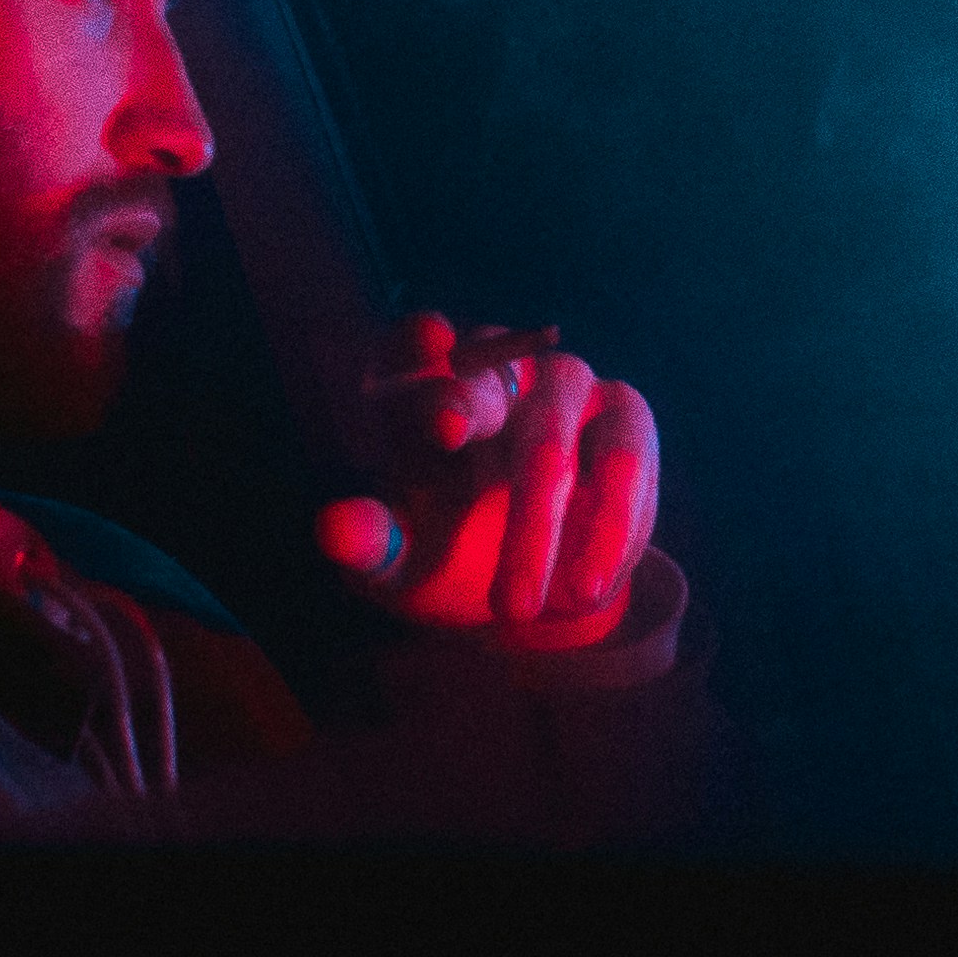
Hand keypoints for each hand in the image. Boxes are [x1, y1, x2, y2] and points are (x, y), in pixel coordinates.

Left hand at [316, 312, 662, 649]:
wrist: (536, 589)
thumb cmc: (447, 555)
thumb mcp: (402, 563)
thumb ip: (372, 544)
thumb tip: (332, 529)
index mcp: (422, 392)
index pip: (410, 349)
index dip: (414, 351)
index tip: (419, 360)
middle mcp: (494, 374)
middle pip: (481, 386)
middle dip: (467, 413)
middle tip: (446, 431)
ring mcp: (564, 389)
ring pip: (552, 436)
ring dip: (540, 521)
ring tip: (521, 607)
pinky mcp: (625, 418)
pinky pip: (621, 462)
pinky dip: (606, 531)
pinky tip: (585, 593)